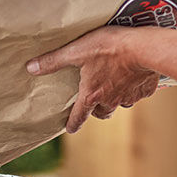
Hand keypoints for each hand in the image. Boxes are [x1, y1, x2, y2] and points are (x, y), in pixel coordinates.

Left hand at [26, 26, 157, 132]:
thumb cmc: (110, 48)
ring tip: (113, 86)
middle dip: (95, 110)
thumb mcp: (76, 51)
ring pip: (119, 104)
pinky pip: (137, 94)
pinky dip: (133, 88)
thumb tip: (31, 68)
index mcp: (91, 95)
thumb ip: (54, 61)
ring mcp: (129, 97)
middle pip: (101, 113)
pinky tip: (133, 77)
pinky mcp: (145, 90)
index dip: (73, 124)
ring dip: (114, 99)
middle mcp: (110, 101)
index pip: (79, 117)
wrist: (146, 48)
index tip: (70, 129)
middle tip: (92, 103)